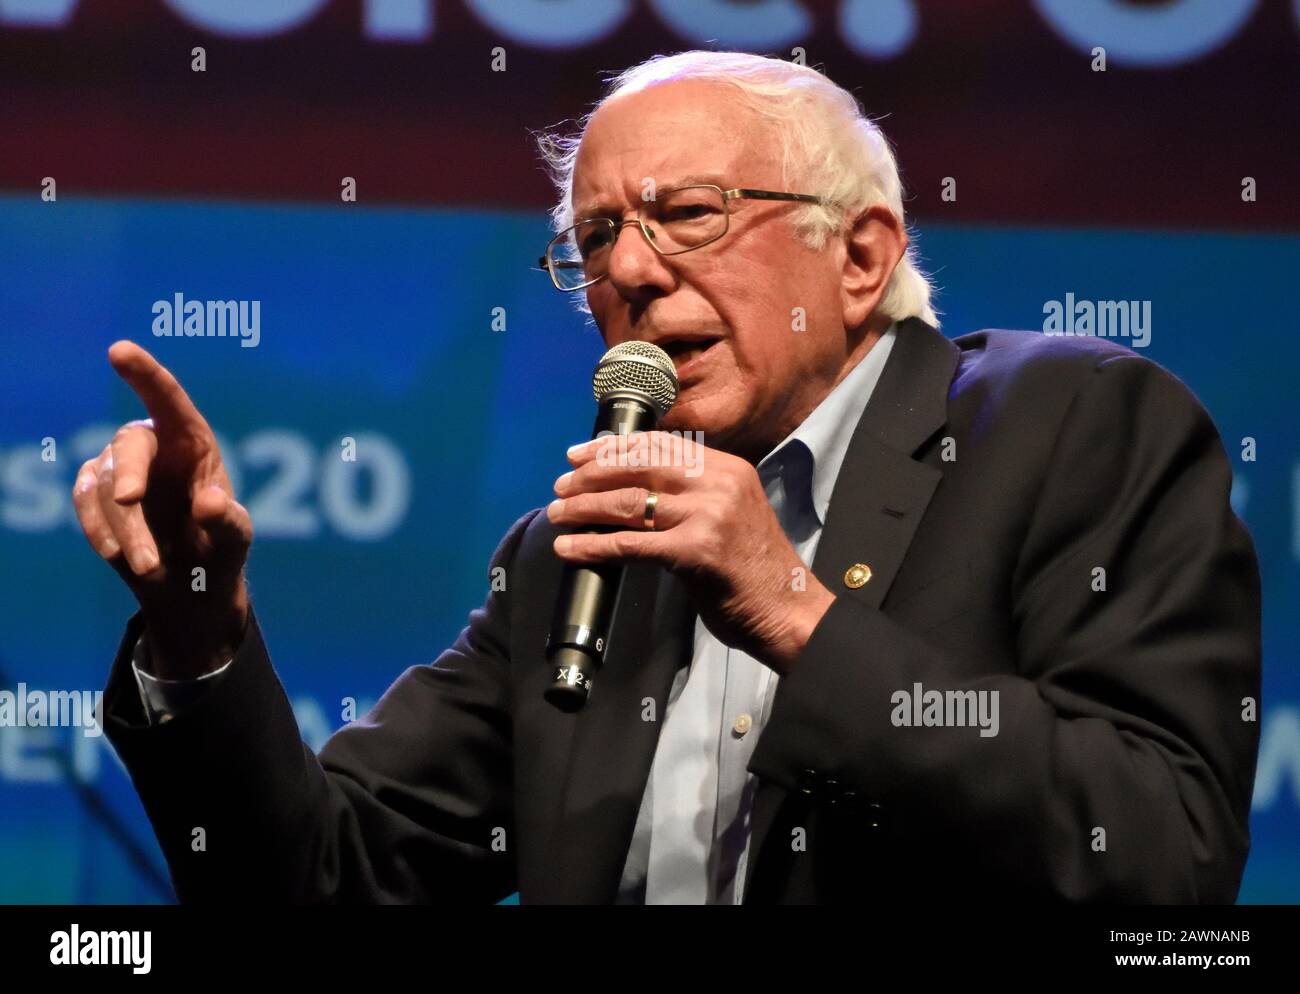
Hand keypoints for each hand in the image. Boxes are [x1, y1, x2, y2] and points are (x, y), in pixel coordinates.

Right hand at [73, 341, 250, 677]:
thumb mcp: (235, 538)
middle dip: (128, 473)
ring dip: (124, 527)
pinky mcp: (95, 492)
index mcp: (193, 441)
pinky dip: (100, 530)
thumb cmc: (220, 547)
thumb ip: (226, 520)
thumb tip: (208, 503)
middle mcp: (153, 446)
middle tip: (132, 501)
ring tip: (151, 567)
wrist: (189, 583)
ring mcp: (119, 468)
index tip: (119, 350)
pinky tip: (120, 556)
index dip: (144, 373)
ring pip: (107, 485)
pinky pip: (86, 502)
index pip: (168, 399)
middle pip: (129, 445)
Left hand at [548, 432, 834, 674]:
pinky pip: (631, 544)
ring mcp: (709, 516)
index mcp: (728, 469)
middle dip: (591, 475)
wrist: (790, 612)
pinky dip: (593, 545)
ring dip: (585, 508)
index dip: (613, 447)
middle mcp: (719, 484)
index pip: (660, 445)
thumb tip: (631, 488)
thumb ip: (693, 496)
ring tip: (558, 514)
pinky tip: (569, 548)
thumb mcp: (730, 515)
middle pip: (640, 466)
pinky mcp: (696, 551)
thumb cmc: (754, 572)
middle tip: (561, 486)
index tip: (579, 454)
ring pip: (630, 502)